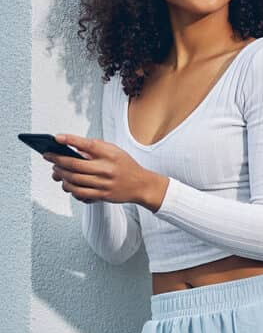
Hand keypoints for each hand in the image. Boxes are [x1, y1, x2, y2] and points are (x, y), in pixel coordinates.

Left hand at [44, 133, 168, 210]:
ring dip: (61, 174)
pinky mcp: (102, 195)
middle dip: (57, 160)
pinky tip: (66, 184)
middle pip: (74, 164)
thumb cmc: (126, 166)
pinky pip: (79, 193)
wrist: (142, 185)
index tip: (57, 137)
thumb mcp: (115, 152)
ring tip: (57, 170)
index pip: (88, 145)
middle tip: (49, 157)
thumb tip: (73, 147)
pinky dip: (69, 188)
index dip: (70, 140)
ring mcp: (104, 183)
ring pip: (74, 179)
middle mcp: (107, 168)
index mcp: (110, 154)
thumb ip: (97, 148)